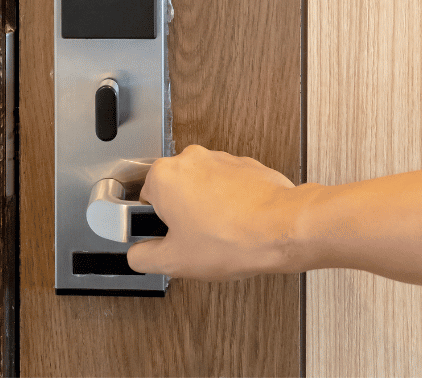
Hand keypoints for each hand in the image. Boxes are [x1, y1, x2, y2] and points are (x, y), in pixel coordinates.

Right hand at [126, 144, 303, 280]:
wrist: (282, 229)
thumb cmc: (233, 239)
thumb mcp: (174, 262)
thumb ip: (143, 257)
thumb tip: (138, 254)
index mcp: (165, 176)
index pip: (144, 202)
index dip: (156, 227)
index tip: (167, 240)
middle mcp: (191, 159)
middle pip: (174, 193)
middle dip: (182, 217)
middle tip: (195, 241)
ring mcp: (220, 159)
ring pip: (202, 189)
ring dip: (207, 209)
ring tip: (220, 235)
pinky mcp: (245, 165)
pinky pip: (228, 187)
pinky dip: (230, 204)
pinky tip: (238, 225)